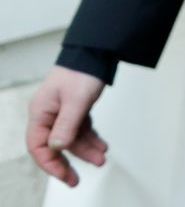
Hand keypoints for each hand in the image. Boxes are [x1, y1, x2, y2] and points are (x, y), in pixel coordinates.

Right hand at [25, 66, 107, 186]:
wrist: (97, 49)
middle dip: (69, 161)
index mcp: (41, 113)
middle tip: (78, 179)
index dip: (51, 164)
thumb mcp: (76, 100)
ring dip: (85, 149)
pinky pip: (80, 128)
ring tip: (101, 158)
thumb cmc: (82, 70)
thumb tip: (56, 148)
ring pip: (71, 137)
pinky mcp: (75, 107)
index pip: (39, 147)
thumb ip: (67, 125)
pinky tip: (101, 145)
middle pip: (55, 145)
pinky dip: (90, 137)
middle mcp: (48, 113)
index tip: (65, 175)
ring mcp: (61, 110)